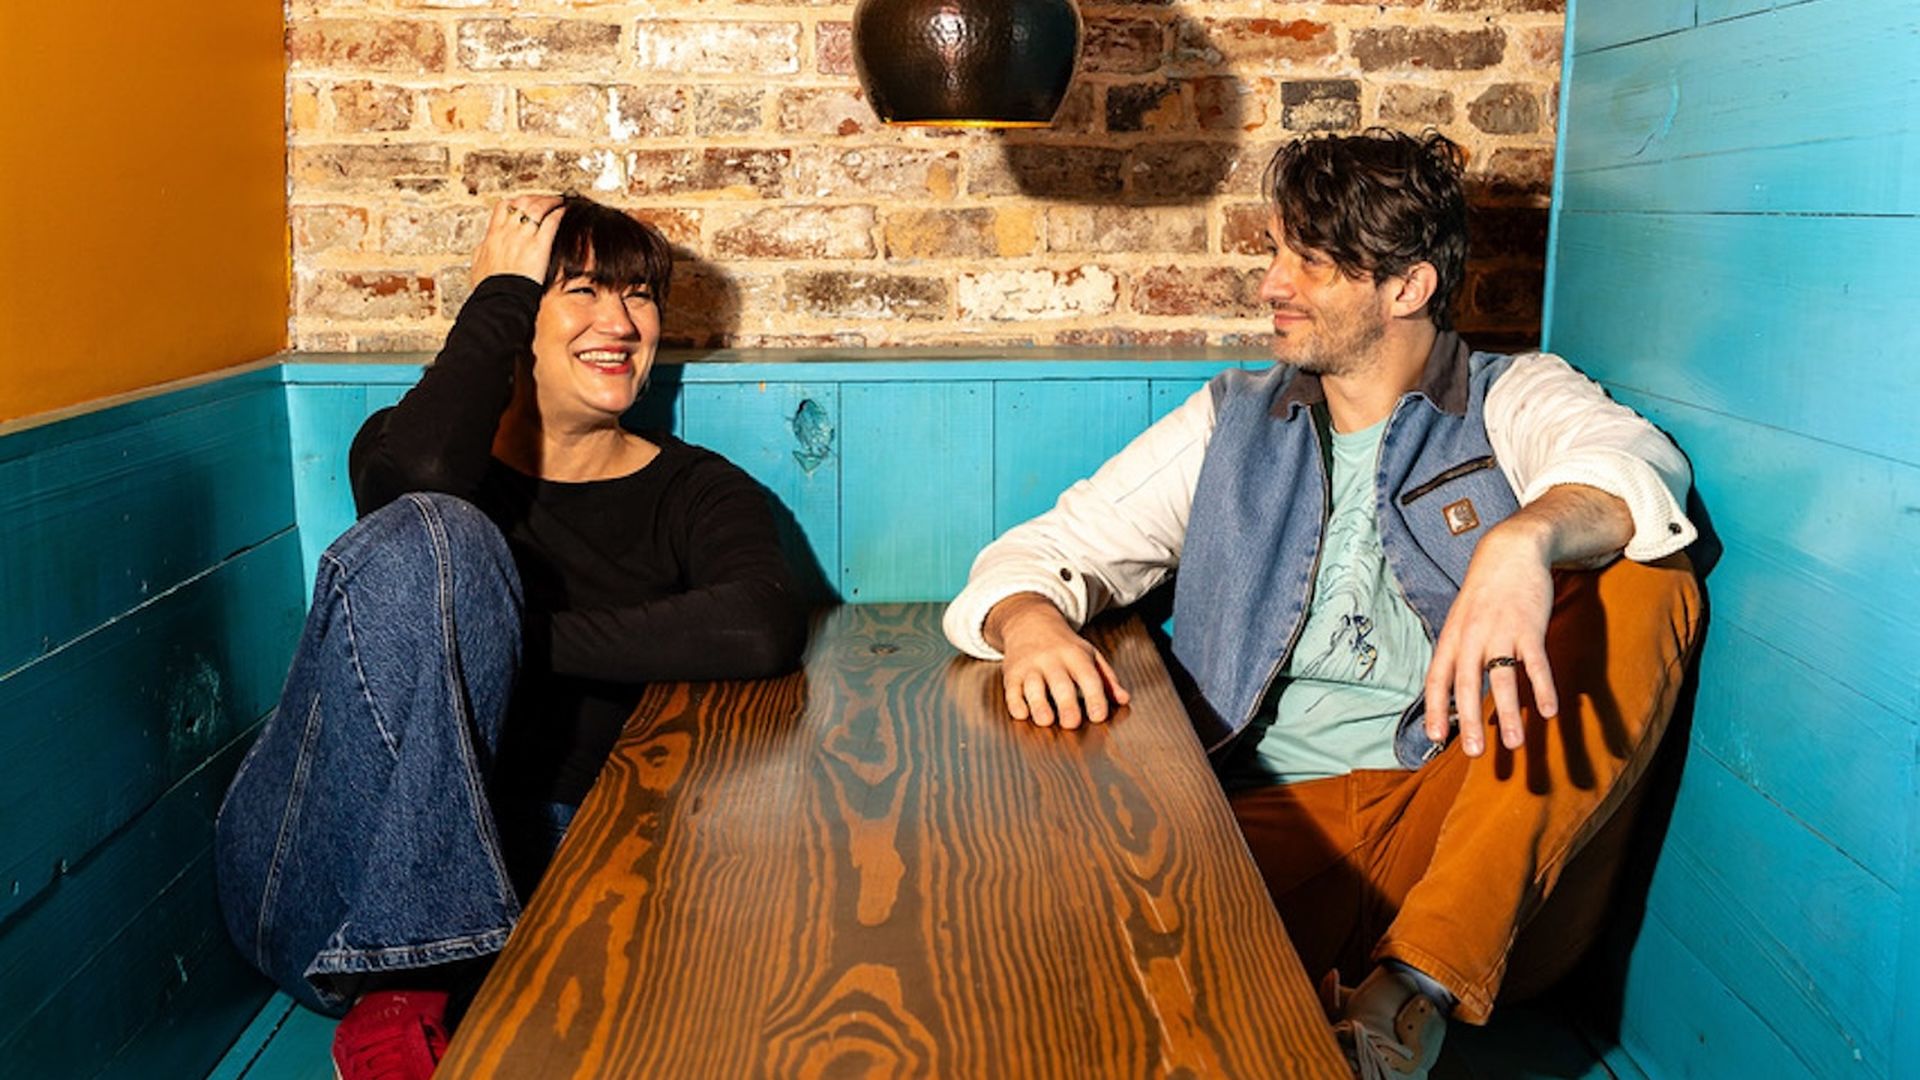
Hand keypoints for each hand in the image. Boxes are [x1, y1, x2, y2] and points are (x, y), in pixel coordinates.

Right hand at [471, 195, 565, 284]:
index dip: (515, 201)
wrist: (500, 299)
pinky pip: (551, 222)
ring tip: (558, 201)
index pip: (503, 207)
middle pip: (522, 202)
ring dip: (550, 201)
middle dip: (535, 198)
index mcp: (493, 235)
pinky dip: (559, 213)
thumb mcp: (479, 264)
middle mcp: (508, 232)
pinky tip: (564, 211)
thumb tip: (484, 245)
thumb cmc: (490, 287)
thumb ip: (483, 251)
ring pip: (538, 207)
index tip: (523, 202)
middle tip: (545, 199)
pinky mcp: (539, 247)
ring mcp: (524, 238)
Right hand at [985, 593, 1130, 729]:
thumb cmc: (1064, 645)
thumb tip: (1124, 700)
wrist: (1029, 622)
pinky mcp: (1012, 674)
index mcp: (1076, 655)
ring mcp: (1030, 666)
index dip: (1095, 697)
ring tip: (1046, 721)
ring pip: (1033, 686)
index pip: (1088, 677)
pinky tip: (1022, 714)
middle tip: (1072, 724)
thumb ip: (1107, 679)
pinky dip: (1015, 703)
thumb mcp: (1089, 655)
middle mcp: (1052, 660)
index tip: (1099, 716)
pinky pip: (1011, 690)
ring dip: (1038, 704)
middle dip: (1066, 703)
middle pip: (1060, 682)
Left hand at [1422, 522, 1558, 755]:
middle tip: (1475, 753)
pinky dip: (1542, 687)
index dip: (1435, 709)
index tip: (1436, 738)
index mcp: (1452, 638)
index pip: (1437, 679)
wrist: (1510, 551)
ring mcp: (1501, 632)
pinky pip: (1536, 663)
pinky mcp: (1529, 627)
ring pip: (1502, 678)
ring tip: (1516, 744)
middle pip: (1466, 684)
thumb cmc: (1484, 593)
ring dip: (1509, 714)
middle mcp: (1472, 637)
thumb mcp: (1460, 619)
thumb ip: (1458, 653)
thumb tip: (1453, 691)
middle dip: (1470, 722)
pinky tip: (1549, 711)